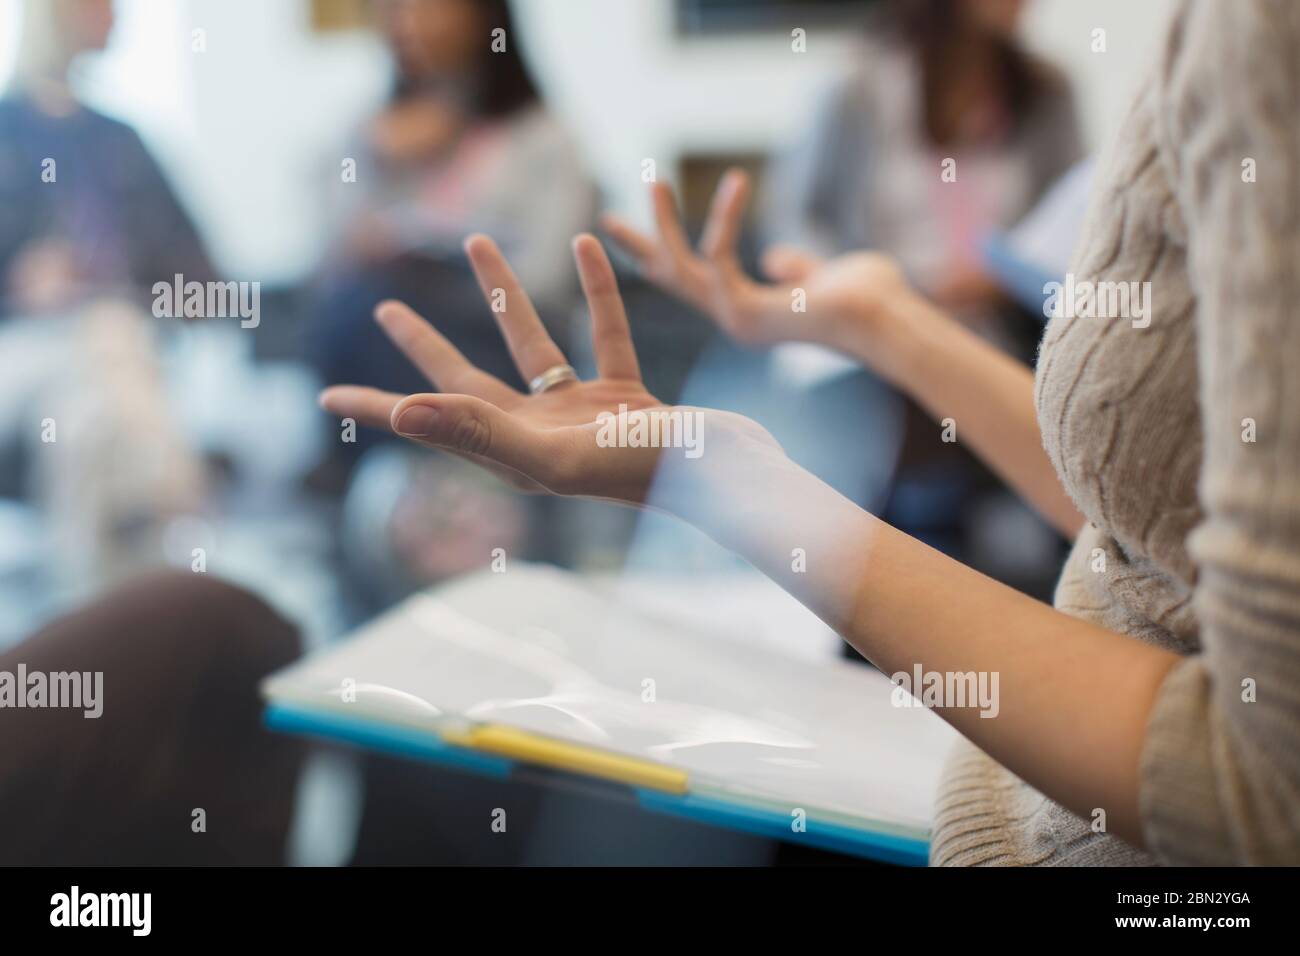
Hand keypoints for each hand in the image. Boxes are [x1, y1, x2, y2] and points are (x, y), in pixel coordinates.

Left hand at [319, 234, 784, 511]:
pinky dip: (595, 290)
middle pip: (466, 381)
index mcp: (512, 453)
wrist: (730, 477)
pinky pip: (604, 332)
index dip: (376, 406)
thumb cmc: (646, 472)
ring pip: (533, 343)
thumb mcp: (555, 455)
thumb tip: (405, 410)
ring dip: (506, 294)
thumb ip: (480, 431)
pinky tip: (586, 244)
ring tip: (479, 243)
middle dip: (426, 346)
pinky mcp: (627, 396)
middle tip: (387, 309)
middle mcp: (540, 436)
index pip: (428, 422)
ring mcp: (583, 416)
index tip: (325, 395)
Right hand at [600, 169, 911, 355]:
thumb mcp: (822, 276)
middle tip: (606, 220)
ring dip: (664, 225)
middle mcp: (735, 321)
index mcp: (750, 314)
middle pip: (671, 281)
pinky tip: (738, 181)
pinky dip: (724, 217)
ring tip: (654, 181)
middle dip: (640, 248)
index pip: (697, 283)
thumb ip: (796, 270)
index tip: (639, 235)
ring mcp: (736, 321)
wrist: (889, 321)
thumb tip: (778, 257)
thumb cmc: (869, 300)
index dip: (666, 258)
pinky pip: (718, 257)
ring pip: (680, 270)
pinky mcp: (745, 313)